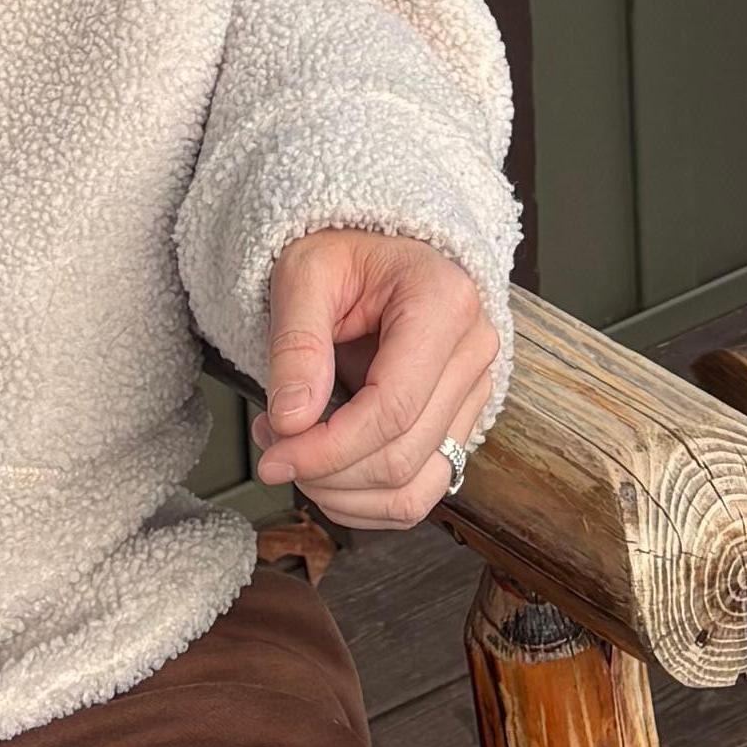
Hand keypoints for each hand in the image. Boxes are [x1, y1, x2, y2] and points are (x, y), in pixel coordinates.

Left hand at [254, 231, 501, 533]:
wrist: (375, 246)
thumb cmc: (343, 250)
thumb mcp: (303, 274)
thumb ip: (297, 345)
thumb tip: (292, 421)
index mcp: (445, 302)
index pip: (392, 408)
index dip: (327, 449)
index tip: (273, 457)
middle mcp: (474, 349)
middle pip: (403, 456)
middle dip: (325, 472)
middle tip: (271, 446)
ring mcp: (475, 389)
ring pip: (415, 488)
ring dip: (344, 495)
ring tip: (296, 455)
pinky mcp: (462, 419)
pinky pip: (421, 489)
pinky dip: (367, 500)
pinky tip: (328, 471)